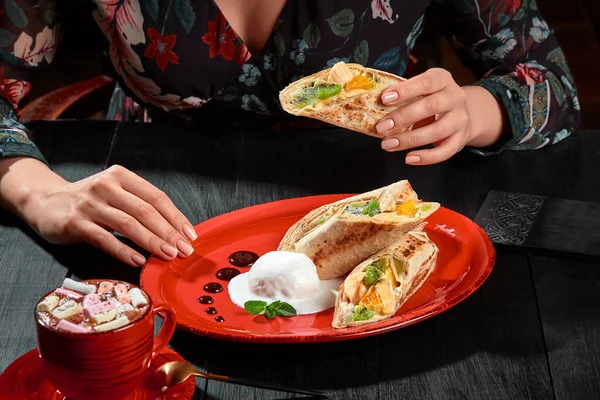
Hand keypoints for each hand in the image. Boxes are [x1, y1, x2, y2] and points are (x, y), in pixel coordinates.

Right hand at [23, 165, 196, 266]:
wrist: (45, 201)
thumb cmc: (90, 201)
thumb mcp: (115, 194)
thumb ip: (140, 206)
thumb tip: (174, 231)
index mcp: (121, 176)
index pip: (156, 197)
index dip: (175, 217)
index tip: (190, 235)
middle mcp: (106, 186)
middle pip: (145, 211)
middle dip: (168, 233)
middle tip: (183, 250)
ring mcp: (90, 204)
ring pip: (128, 224)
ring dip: (151, 242)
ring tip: (167, 256)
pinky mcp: (75, 223)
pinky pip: (105, 239)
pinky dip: (124, 251)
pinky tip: (138, 261)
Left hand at [375, 68, 474, 164]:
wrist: (462, 113)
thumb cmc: (432, 99)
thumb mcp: (422, 90)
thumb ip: (404, 95)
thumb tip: (374, 106)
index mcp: (442, 79)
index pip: (426, 82)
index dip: (405, 90)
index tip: (384, 99)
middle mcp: (455, 97)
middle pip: (431, 106)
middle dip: (403, 117)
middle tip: (381, 127)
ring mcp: (460, 119)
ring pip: (437, 131)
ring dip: (410, 139)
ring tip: (388, 144)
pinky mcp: (461, 139)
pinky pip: (445, 151)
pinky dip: (426, 157)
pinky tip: (409, 158)